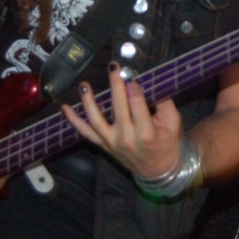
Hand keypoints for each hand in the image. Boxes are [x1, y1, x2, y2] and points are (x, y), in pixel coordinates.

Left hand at [62, 62, 182, 178]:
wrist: (156, 170)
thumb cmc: (166, 143)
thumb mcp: (173, 123)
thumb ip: (164, 102)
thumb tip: (151, 80)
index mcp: (146, 133)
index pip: (138, 107)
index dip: (133, 89)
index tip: (130, 74)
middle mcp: (126, 138)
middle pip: (118, 108)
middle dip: (116, 86)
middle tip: (114, 68)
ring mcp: (111, 142)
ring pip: (96, 120)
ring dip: (88, 102)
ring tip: (84, 85)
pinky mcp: (103, 144)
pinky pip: (85, 132)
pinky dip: (74, 121)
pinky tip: (65, 108)